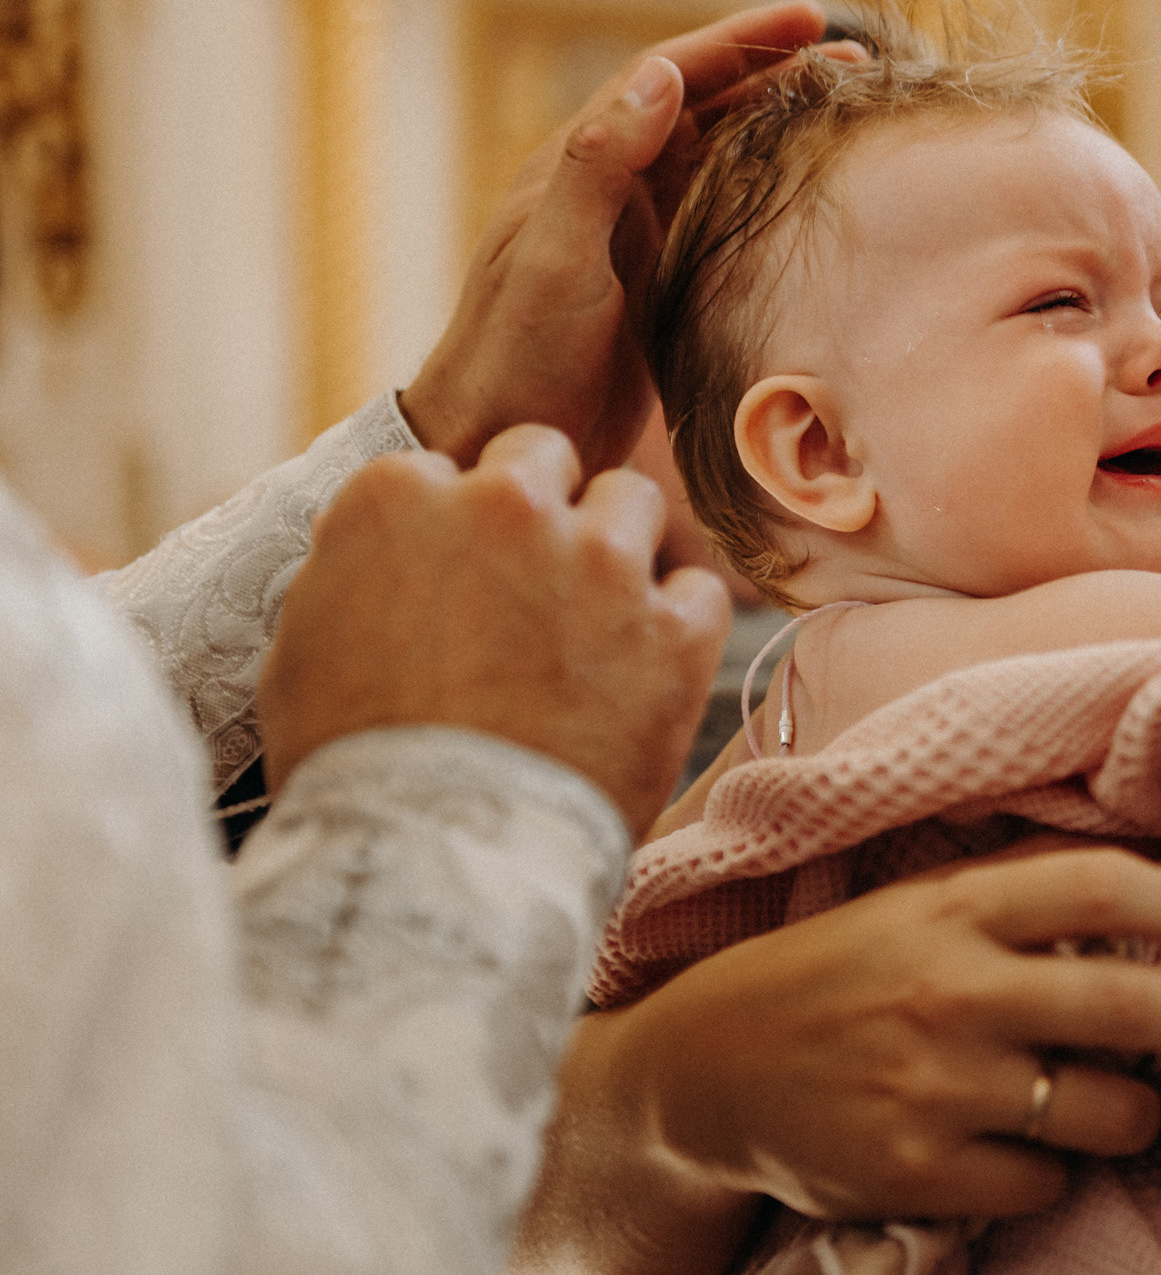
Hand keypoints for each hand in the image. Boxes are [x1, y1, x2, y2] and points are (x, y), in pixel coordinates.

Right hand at [256, 424, 730, 831]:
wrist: (436, 857)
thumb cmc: (353, 766)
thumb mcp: (305, 646)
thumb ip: (357, 570)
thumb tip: (395, 550)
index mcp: (399, 497)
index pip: (448, 469)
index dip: (458, 526)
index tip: (462, 575)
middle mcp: (505, 506)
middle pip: (548, 459)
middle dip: (545, 511)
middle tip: (537, 588)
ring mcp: (598, 562)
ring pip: (633, 503)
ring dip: (618, 552)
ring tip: (595, 629)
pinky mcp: (672, 630)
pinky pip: (700, 590)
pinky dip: (679, 626)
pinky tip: (647, 672)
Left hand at [401, 1, 829, 472]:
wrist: (502, 439)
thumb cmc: (517, 354)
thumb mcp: (558, 260)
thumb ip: (601, 167)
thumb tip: (661, 75)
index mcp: (581, 165)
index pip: (669, 77)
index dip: (739, 42)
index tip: (811, 18)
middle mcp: (609, 187)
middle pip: (702, 106)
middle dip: (773, 75)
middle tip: (852, 58)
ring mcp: (634, 233)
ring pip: (716, 155)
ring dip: (775, 125)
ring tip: (842, 111)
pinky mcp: (656, 279)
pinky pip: (719, 211)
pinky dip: (766, 186)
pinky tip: (807, 191)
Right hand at [607, 848, 1160, 1222]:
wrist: (705, 1071)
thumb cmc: (840, 974)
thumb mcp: (921, 903)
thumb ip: (1024, 887)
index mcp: (956, 906)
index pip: (1105, 886)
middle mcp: (951, 987)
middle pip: (1134, 1004)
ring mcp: (934, 1084)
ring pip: (1108, 1110)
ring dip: (1140, 1113)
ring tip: (1122, 1105)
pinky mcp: (916, 1171)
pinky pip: (1046, 1181)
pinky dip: (1055, 1169)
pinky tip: (1022, 1147)